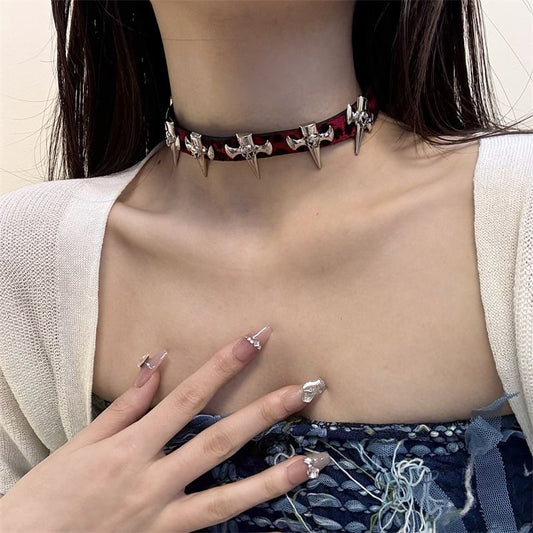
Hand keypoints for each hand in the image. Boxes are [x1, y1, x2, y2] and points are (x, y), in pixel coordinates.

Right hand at [0, 325, 328, 531]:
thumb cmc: (49, 493)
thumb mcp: (82, 442)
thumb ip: (126, 404)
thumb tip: (156, 361)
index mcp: (131, 447)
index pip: (188, 396)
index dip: (223, 366)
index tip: (254, 339)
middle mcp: (154, 478)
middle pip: (219, 438)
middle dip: (264, 410)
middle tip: (305, 388)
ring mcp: (163, 514)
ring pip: (228, 494)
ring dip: (275, 476)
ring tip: (315, 459)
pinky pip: (212, 523)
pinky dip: (245, 507)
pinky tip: (276, 495)